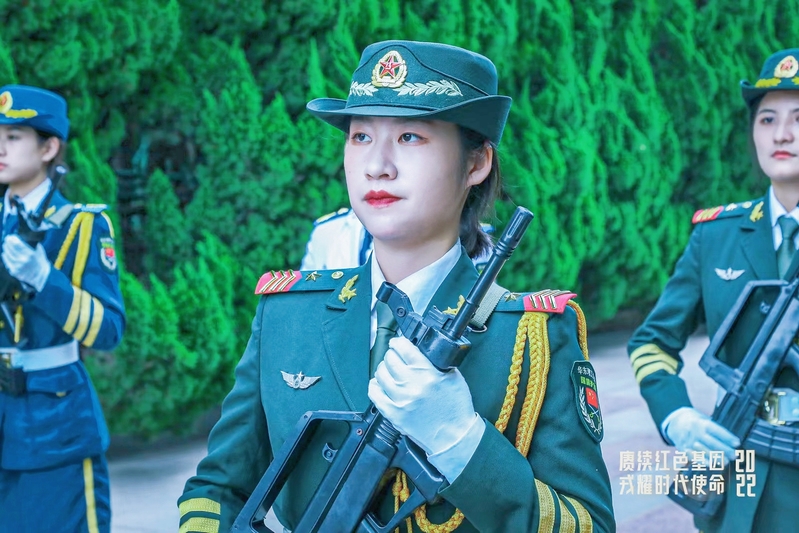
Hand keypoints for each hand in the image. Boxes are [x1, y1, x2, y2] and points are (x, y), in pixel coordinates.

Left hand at [2, 234, 50, 291]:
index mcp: (31, 254)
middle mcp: (23, 260)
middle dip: (8, 243)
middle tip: (7, 239)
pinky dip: (5, 257)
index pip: (18, 244)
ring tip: (5, 245)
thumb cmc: (41, 264)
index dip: (13, 239)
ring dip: (6, 249)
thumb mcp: (40, 253)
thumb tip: (25, 239)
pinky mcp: (14, 272)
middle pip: (11, 249)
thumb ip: (33, 246)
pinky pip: (7, 263)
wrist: (42, 278)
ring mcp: (18, 267)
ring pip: (8, 255)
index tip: (11, 236)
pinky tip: (4, 253)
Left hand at [369, 336, 481, 457]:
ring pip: (380, 374)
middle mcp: (412, 385)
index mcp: (428, 374)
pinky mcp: (393, 413)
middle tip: (396, 356)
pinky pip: (375, 394)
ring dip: (384, 368)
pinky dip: (375, 385)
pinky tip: (381, 384)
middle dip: (392, 354)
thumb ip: (437, 362)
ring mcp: (400, 400)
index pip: (404, 348)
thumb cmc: (455, 408)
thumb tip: (420, 351)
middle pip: (390, 359)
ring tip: (389, 370)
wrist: (454, 436)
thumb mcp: (453, 377)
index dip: (399, 342)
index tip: (398, 343)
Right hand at [664, 407, 739, 461]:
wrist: (675, 422)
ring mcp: (688, 440)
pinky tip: (710, 464)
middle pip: (711, 442)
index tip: (737, 443)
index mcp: (701, 423)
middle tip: (734, 455)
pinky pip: (693, 455)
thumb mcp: (704, 420)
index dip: (727, 437)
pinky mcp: (683, 448)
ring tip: (725, 462)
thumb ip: (715, 429)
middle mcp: (694, 431)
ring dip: (715, 457)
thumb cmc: (695, 421)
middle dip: (724, 450)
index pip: (716, 430)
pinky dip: (702, 460)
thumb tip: (731, 442)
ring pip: (703, 450)